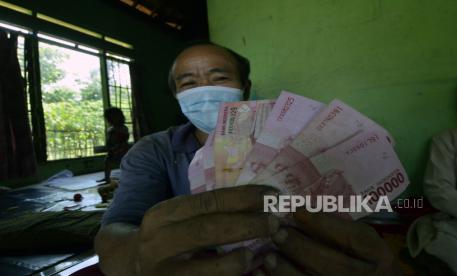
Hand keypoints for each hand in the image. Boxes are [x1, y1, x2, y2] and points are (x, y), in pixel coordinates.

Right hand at [134, 185, 278, 274]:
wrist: (131, 266)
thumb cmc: (165, 236)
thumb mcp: (174, 217)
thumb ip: (204, 210)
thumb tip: (256, 199)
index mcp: (161, 215)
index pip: (207, 202)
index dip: (242, 198)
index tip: (271, 195)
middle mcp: (158, 243)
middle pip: (209, 230)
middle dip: (248, 224)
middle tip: (276, 221)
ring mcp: (164, 273)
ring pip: (210, 268)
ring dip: (242, 259)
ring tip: (263, 251)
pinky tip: (250, 269)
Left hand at [261, 209, 400, 274]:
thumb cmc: (363, 260)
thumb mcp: (362, 242)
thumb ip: (339, 229)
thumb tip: (299, 212)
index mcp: (378, 256)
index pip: (355, 239)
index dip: (323, 224)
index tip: (297, 210)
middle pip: (333, 267)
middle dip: (302, 249)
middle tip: (277, 233)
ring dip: (287, 272)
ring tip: (268, 258)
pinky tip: (262, 273)